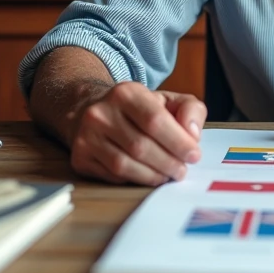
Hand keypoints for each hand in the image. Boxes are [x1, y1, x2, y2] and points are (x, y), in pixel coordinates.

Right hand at [68, 81, 205, 185]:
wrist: (92, 111)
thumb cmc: (138, 110)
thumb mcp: (167, 100)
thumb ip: (190, 110)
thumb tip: (192, 134)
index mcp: (126, 93)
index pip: (154, 120)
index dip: (178, 141)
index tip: (194, 155)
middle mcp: (101, 112)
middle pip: (140, 146)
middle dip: (168, 163)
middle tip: (182, 171)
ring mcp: (86, 136)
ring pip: (125, 165)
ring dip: (153, 176)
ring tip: (168, 175)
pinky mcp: (80, 158)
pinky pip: (112, 176)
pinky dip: (135, 179)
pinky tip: (148, 176)